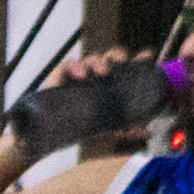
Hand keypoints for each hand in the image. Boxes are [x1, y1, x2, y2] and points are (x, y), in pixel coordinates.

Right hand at [11, 44, 160, 161]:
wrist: (45, 137)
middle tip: (121, 63)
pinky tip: (80, 76)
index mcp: (108, 84)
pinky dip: (75, 67)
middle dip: (117, 56)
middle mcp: (94, 76)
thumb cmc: (76, 129)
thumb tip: (147, 133)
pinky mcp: (58, 78)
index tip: (147, 57)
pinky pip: (67, 65)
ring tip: (102, 73)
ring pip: (90, 59)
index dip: (137, 60)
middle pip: (109, 57)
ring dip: (98, 62)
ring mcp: (76, 76)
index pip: (125, 66)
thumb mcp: (106, 128)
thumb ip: (126, 129)